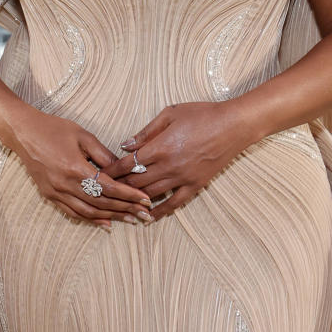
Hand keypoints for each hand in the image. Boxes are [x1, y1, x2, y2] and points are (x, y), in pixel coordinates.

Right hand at [9, 110, 151, 229]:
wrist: (23, 132)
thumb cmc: (53, 129)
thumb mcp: (83, 136)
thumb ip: (103, 154)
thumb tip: (123, 169)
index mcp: (76, 168)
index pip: (109, 188)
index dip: (129, 195)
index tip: (145, 200)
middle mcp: (66, 185)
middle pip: (102, 203)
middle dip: (125, 209)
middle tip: (144, 215)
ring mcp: (56, 192)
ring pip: (88, 212)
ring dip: (111, 217)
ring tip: (130, 220)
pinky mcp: (49, 195)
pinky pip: (73, 212)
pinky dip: (90, 219)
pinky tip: (104, 222)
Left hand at [103, 101, 253, 221]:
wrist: (233, 126)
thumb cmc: (202, 114)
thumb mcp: (170, 114)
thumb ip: (146, 131)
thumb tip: (125, 145)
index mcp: (160, 147)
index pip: (127, 164)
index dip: (110, 171)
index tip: (98, 176)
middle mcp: (169, 166)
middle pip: (135, 182)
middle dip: (117, 188)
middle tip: (103, 193)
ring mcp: (182, 178)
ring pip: (151, 194)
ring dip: (134, 201)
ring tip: (119, 206)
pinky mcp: (195, 185)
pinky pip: (174, 203)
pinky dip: (160, 211)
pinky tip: (149, 217)